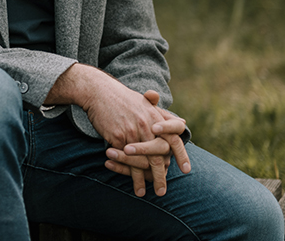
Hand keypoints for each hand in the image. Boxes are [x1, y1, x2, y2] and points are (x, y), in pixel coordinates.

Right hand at [46, 66, 189, 196]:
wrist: (99, 92)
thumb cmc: (122, 98)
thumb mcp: (145, 103)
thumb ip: (163, 115)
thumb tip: (181, 122)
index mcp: (156, 118)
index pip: (174, 140)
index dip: (181, 155)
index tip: (185, 170)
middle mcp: (147, 126)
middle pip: (158, 156)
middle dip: (160, 176)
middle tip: (161, 191)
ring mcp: (132, 132)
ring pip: (141, 162)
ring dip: (142, 180)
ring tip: (143, 193)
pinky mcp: (117, 137)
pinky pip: (124, 159)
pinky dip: (126, 173)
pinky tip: (128, 182)